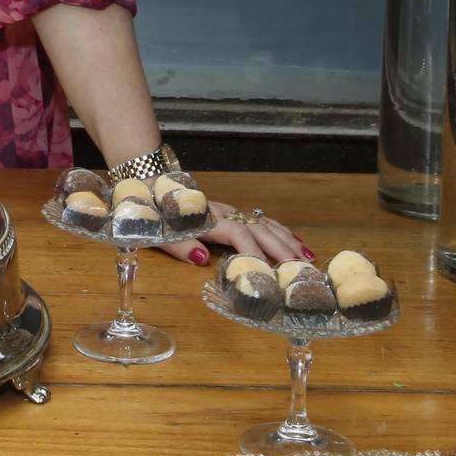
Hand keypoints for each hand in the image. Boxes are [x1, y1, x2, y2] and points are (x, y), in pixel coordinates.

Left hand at [156, 199, 307, 266]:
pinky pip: (260, 219)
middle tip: (300, 268)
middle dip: (281, 248)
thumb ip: (178, 245)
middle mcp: (223, 213)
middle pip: (258, 229)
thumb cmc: (154, 212)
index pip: (238, 235)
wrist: (149, 183)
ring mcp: (228, 210)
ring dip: (286, 239)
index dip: (253, 253)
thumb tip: (201, 258)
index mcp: (207, 218)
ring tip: (306, 256)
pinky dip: (279, 230)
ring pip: (264, 223)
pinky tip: (294, 239)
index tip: (267, 273)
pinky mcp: (229, 211)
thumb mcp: (158, 231)